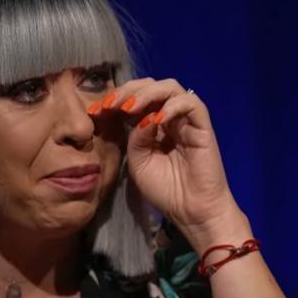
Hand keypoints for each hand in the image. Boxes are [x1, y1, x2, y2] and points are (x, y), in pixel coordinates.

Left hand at [88, 78, 252, 252]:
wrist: (190, 211)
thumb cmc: (165, 189)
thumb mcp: (138, 161)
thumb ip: (135, 136)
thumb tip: (139, 116)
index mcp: (152, 124)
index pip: (134, 99)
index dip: (115, 99)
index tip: (95, 111)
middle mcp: (169, 116)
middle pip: (150, 86)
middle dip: (127, 91)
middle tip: (110, 105)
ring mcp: (186, 120)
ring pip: (170, 87)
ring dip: (147, 93)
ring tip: (130, 108)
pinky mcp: (202, 126)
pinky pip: (191, 103)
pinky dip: (172, 106)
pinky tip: (156, 120)